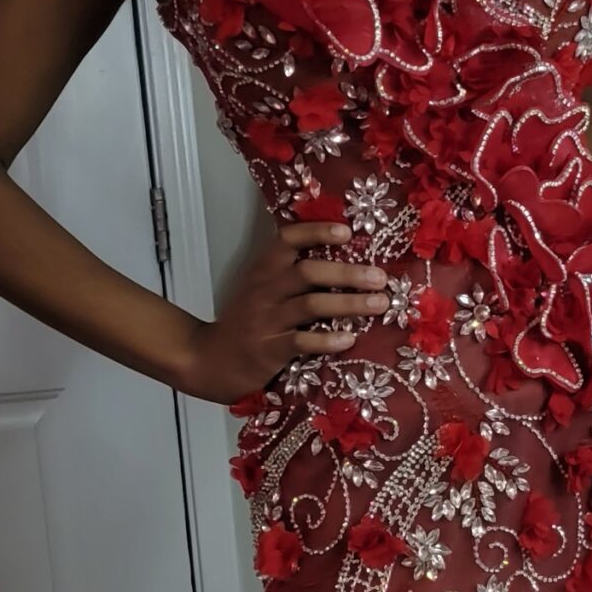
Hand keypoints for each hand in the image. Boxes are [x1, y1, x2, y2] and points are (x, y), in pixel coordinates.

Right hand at [179, 220, 388, 404]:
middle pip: (308, 271)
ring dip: (349, 303)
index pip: (288, 239)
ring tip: (379, 303)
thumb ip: (290, 273)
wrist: (211, 359)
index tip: (347, 232)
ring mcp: (267, 319)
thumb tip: (344, 259)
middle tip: (380, 277)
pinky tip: (349, 339)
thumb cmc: (246, 321)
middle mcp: (265, 290)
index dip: (317, 232)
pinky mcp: (270, 349)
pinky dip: (327, 339)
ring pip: (311, 305)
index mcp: (264, 269)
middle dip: (348, 272)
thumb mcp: (261, 288)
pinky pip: (302, 342)